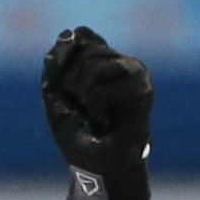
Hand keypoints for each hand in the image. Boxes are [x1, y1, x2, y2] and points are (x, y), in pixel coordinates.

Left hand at [42, 26, 151, 199]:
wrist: (98, 165)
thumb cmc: (78, 135)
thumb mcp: (56, 98)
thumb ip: (56, 67)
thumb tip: (67, 34)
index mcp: (99, 63)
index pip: (82, 35)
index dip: (68, 52)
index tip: (63, 78)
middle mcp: (120, 63)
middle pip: (86, 47)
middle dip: (72, 79)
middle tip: (84, 105)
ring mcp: (134, 73)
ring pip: (96, 63)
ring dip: (85, 93)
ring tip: (95, 112)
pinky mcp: (142, 87)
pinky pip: (103, 86)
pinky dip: (96, 106)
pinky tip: (105, 120)